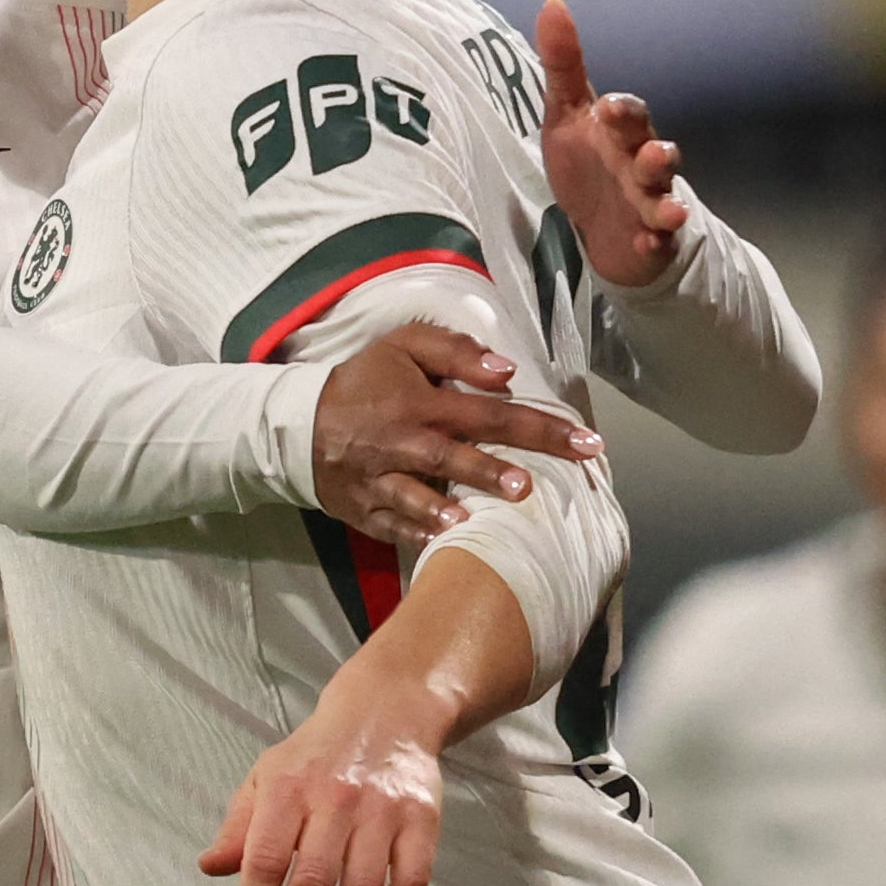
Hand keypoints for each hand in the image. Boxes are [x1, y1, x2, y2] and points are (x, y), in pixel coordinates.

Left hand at [199, 668, 450, 885]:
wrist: (387, 712)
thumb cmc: (317, 755)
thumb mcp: (265, 777)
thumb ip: (238, 825)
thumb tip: (210, 868)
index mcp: (288, 788)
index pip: (264, 860)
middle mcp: (336, 800)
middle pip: (312, 884)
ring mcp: (383, 812)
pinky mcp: (422, 821)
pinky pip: (411, 884)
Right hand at [311, 325, 602, 552]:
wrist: (298, 424)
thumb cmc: (364, 382)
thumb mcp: (405, 347)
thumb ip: (457, 351)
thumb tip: (507, 372)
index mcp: (422, 402)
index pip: (489, 413)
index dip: (539, 428)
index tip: (588, 445)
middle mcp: (404, 442)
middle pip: (456, 456)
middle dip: (493, 471)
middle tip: (529, 486)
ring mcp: (382, 479)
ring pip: (416, 494)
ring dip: (445, 505)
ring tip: (478, 519)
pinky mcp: (365, 509)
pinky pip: (391, 523)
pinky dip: (414, 531)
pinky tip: (442, 538)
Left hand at [535, 0, 687, 291]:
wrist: (599, 226)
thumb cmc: (586, 163)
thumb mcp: (566, 114)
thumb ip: (563, 64)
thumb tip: (553, 2)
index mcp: (622, 133)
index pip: (631, 115)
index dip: (624, 112)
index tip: (608, 108)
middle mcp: (642, 165)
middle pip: (657, 156)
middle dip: (657, 156)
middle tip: (651, 154)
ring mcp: (650, 203)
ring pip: (664, 199)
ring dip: (665, 203)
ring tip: (666, 211)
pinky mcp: (651, 239)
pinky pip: (658, 241)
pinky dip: (655, 243)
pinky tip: (649, 243)